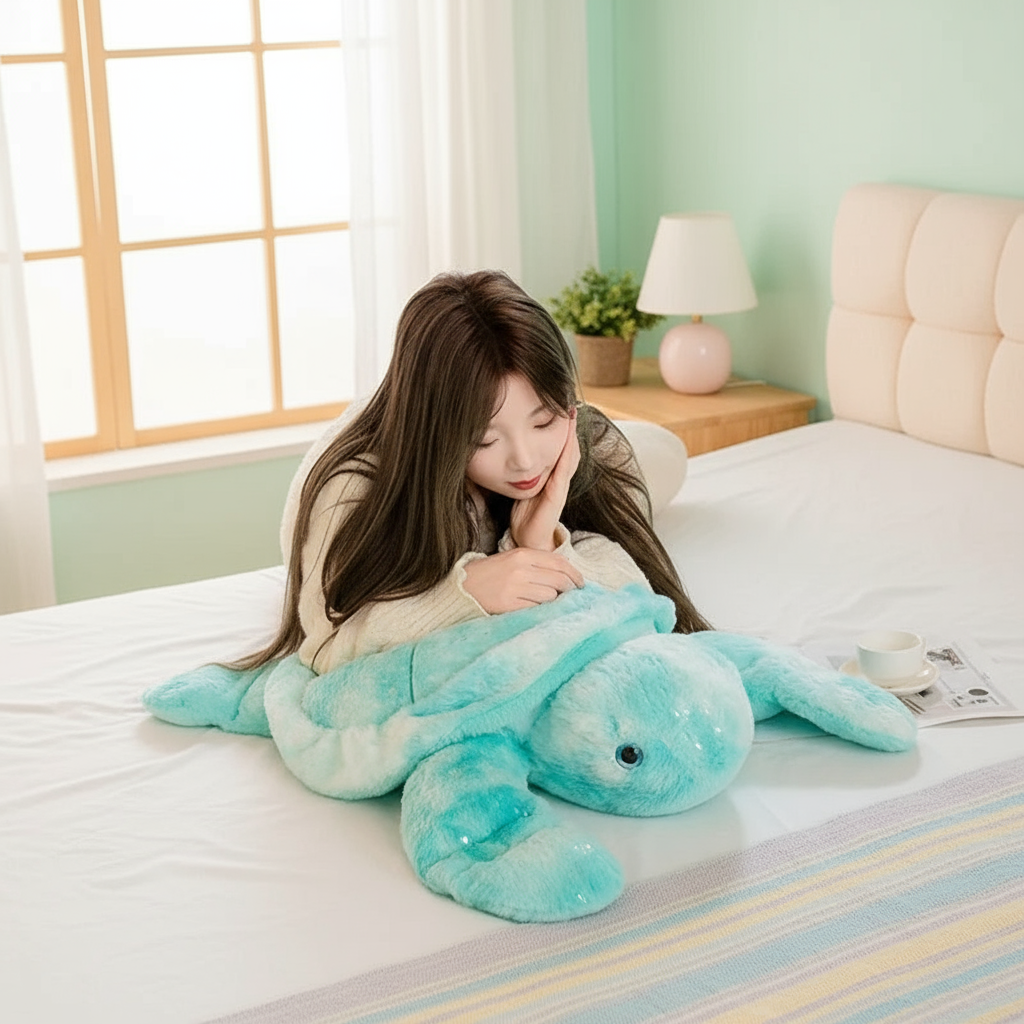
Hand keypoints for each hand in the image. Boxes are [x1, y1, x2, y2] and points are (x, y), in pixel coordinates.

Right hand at [462, 548, 583, 613]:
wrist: (462, 587)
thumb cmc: (490, 575)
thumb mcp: (512, 560)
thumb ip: (537, 565)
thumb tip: (567, 578)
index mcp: (522, 553)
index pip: (560, 563)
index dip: (575, 575)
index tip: (582, 584)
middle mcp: (520, 568)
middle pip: (560, 580)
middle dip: (570, 590)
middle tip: (572, 597)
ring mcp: (514, 586)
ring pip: (551, 596)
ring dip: (553, 602)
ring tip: (547, 604)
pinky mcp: (508, 604)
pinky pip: (536, 608)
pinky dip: (540, 610)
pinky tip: (536, 611)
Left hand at [510, 409, 579, 551]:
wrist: (528, 541)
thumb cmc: (524, 517)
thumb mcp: (521, 489)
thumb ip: (520, 474)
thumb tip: (508, 457)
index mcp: (551, 476)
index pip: (560, 448)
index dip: (562, 429)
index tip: (560, 408)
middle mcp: (559, 479)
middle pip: (569, 447)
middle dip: (570, 426)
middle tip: (571, 403)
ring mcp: (560, 486)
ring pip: (570, 454)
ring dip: (571, 434)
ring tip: (571, 413)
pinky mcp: (557, 494)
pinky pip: (564, 469)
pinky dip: (567, 452)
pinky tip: (567, 438)